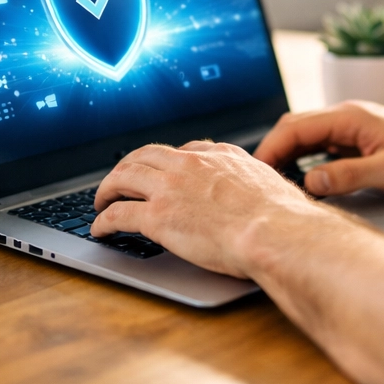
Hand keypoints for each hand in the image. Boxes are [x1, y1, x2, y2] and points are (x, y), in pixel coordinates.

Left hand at [91, 140, 332, 279]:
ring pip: (123, 177)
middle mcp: (191, 165)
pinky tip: (99, 229)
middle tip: (119, 181)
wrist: (275, 232)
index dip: (166, 161)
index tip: (161, 171)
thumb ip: (257, 184)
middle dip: (126, 167)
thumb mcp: (272, 185)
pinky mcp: (158, 217)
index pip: (184, 151)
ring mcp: (171, 189)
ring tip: (101, 201)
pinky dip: (103, 221)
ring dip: (107, 189)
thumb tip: (265, 195)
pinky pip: (118, 215)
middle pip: (144, 156)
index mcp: (221, 156)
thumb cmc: (283, 218)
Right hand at [253, 101, 383, 197]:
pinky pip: (321, 145)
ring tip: (273, 182)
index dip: (270, 148)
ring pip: (306, 136)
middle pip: (295, 127)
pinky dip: (305, 160)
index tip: (255, 172)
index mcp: (349, 117)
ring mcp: (352, 126)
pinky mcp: (358, 139)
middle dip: (272, 151)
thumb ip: (348, 176)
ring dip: (287, 156)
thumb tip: (309, 182)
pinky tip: (301, 180)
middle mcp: (347, 116)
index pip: (295, 126)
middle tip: (257, 181)